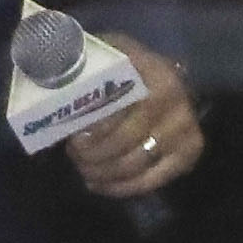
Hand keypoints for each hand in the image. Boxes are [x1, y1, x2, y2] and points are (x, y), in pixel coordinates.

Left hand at [62, 34, 204, 200]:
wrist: (167, 76)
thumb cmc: (126, 67)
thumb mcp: (106, 54)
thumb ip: (85, 69)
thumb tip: (53, 92)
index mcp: (148, 69)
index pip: (113, 109)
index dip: (89, 129)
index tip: (71, 137)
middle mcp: (172, 97)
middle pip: (123, 140)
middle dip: (93, 155)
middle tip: (76, 156)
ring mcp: (185, 127)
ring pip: (134, 165)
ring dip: (103, 173)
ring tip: (85, 170)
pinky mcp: (189, 152)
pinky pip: (151, 181)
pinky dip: (122, 188)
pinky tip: (101, 185)